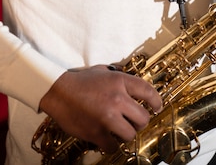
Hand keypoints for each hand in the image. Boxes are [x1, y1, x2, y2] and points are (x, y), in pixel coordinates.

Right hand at [39, 64, 161, 153]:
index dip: (157, 101)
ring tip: (120, 130)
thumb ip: (119, 76)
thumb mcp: (103, 70)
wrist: (58, 91)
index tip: (157, 107)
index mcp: (120, 81)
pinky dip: (112, 144)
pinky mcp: (96, 132)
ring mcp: (107, 117)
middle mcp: (117, 99)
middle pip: (143, 118)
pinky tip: (108, 139)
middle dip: (141, 121)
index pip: (148, 92)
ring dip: (126, 133)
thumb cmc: (80, 80)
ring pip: (130, 134)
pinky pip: (113, 146)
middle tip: (135, 121)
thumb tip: (132, 84)